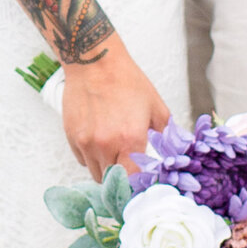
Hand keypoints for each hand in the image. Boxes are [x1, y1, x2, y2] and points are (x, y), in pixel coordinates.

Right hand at [62, 37, 169, 178]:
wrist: (94, 63)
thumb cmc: (126, 81)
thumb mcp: (155, 105)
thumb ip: (166, 133)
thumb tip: (174, 151)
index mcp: (130, 139)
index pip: (132, 180)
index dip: (137, 184)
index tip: (140, 182)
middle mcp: (106, 145)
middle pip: (113, 181)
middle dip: (122, 178)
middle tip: (128, 167)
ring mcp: (86, 142)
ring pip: (96, 173)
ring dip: (106, 168)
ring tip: (113, 151)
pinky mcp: (72, 137)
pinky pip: (83, 159)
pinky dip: (91, 157)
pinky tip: (99, 140)